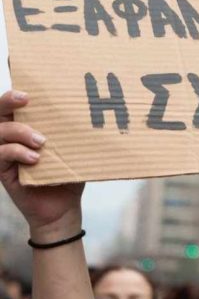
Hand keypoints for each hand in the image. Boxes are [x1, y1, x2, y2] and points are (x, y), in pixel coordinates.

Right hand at [0, 90, 83, 237]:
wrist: (64, 208)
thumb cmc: (68, 174)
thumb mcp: (72, 149)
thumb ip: (72, 131)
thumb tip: (90, 109)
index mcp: (26, 127)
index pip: (12, 105)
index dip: (13, 94)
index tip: (28, 91)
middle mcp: (11, 137)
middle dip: (7, 102)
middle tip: (25, 100)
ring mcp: (5, 153)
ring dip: (19, 131)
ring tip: (42, 142)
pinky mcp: (2, 171)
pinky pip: (0, 154)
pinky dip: (16, 152)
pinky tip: (35, 158)